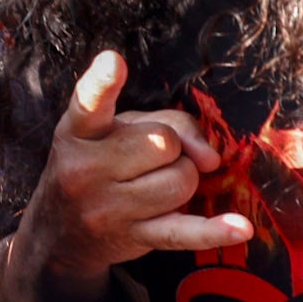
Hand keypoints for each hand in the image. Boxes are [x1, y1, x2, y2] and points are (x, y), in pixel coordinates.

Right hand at [7, 53, 246, 301]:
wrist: (61, 231)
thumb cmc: (97, 165)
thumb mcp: (116, 129)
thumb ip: (167, 122)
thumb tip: (210, 157)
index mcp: (79, 132)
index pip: (89, 102)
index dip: (103, 82)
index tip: (114, 63)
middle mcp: (86, 169)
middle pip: (163, 142)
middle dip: (171, 148)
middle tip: (151, 160)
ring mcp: (109, 208)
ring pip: (180, 181)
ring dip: (183, 179)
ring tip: (159, 184)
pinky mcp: (134, 238)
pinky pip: (183, 232)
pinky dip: (215, 230)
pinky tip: (241, 229)